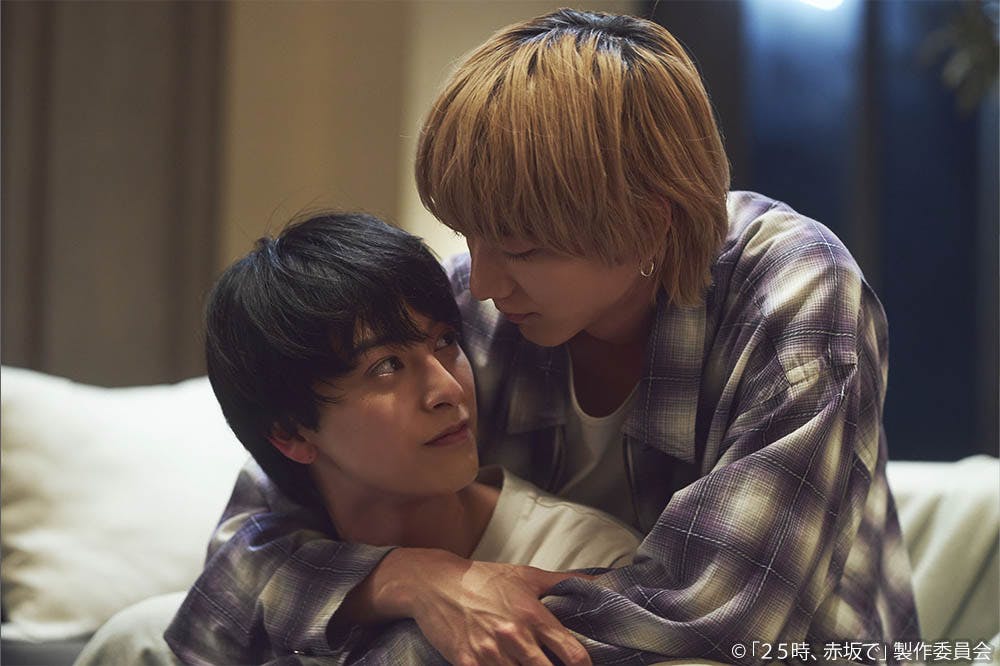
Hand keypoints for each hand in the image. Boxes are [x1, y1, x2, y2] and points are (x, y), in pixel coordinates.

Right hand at [374, 548, 592, 665]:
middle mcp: (514, 637)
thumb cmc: (484, 579)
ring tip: (526, 664)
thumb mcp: (526, 575)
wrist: (436, 584)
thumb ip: (564, 581)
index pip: (572, 654)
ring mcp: (490, 654)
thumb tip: (599, 581)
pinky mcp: (468, 664)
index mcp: (533, 615)